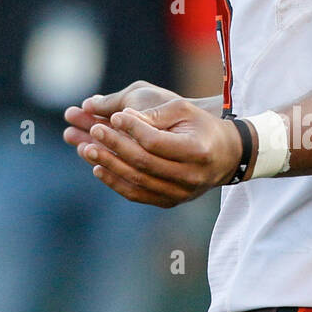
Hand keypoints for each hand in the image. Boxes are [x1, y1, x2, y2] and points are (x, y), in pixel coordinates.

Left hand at [65, 85, 243, 207]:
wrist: (225, 156)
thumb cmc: (201, 126)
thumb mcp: (184, 109)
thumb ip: (153, 113)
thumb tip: (120, 115)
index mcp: (196, 150)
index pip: (156, 142)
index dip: (133, 128)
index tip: (115, 115)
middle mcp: (189, 176)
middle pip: (143, 162)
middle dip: (114, 145)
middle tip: (94, 130)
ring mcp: (179, 192)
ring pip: (136, 181)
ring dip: (108, 164)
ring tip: (86, 148)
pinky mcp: (170, 201)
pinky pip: (137, 194)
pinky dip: (115, 182)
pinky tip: (98, 168)